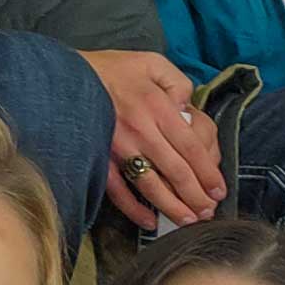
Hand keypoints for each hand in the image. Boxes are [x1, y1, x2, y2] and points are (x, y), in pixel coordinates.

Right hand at [78, 49, 225, 229]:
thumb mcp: (151, 62)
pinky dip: (134, 210)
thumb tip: (188, 107)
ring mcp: (118, 149)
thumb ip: (177, 81)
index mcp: (157, 106)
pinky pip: (119, 192)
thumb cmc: (112, 70)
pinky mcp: (100, 161)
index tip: (218, 190)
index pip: (191, 147)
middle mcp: (141, 131)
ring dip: (172, 208)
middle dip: (196, 196)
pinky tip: (150, 222)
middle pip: (175, 171)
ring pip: (151, 186)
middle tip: (209, 213)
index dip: (208, 173)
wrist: (65, 77)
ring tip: (188, 221)